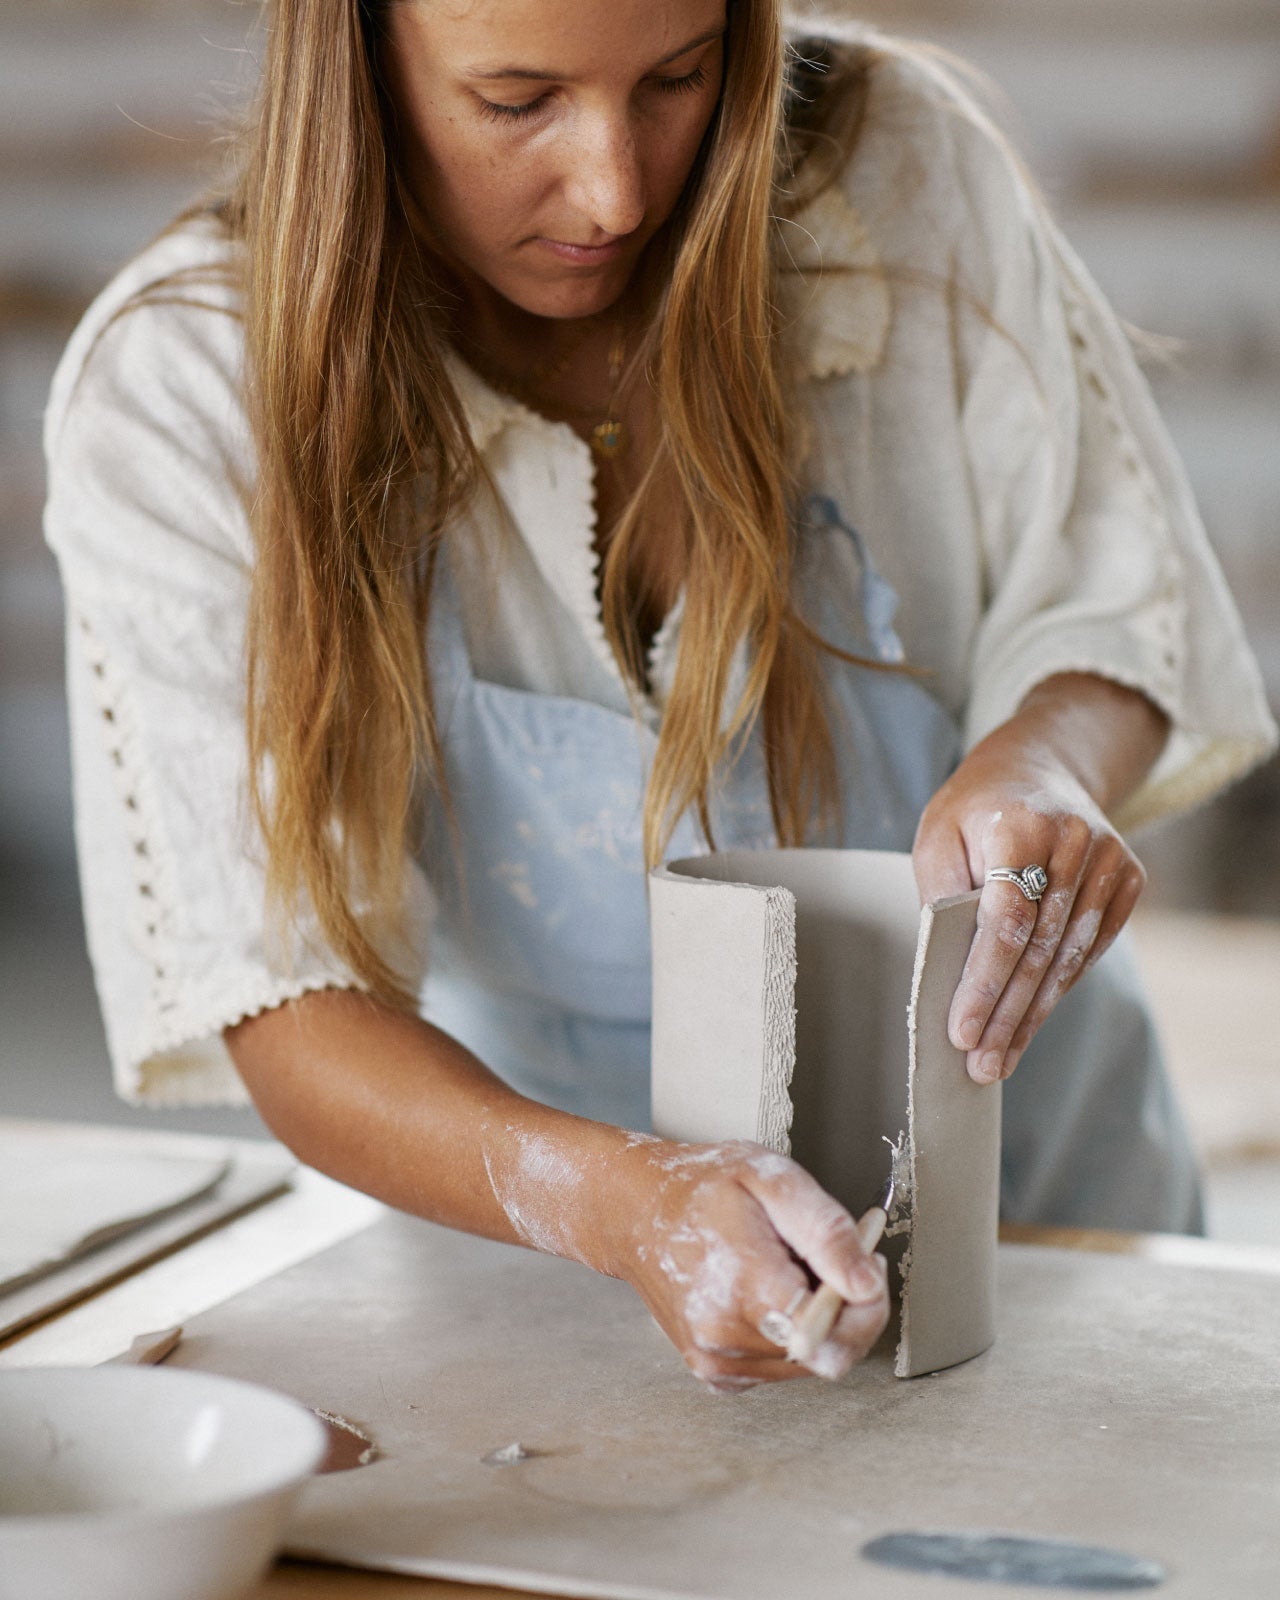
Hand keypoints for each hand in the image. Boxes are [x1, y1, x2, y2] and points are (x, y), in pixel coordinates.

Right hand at [611, 1138, 889, 1389]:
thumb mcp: (771, 1179)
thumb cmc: (703, 1187)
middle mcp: (725, 1339)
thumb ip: (826, 1231)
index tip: (865, 1262)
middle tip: (828, 1258)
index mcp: (743, 1288)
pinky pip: (780, 1368)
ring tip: (788, 1268)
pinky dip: (791, 1335)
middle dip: (846, 1310)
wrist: (634, 1211)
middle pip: (828, 1354)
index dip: (865, 1305)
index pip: (833, 1335)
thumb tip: (867, 1286)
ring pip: (808, 1364)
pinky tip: (768, 1293)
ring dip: (817, 1321)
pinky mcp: (714, 1375)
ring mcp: (716, 1363)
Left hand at [913, 732, 1145, 1084]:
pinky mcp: (1129, 879)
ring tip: (998, 1059)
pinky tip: (1028, 1024)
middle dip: (1005, 1014)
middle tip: (978, 1065)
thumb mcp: (938, 838)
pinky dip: (1057, 990)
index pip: (1006, 918)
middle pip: (1038, 948)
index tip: (960, 1030)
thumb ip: (942, 899)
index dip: (983, 980)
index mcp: (1021, 825)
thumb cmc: (974, 813)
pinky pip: (1089, 950)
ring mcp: (1110, 860)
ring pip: (1068, 958)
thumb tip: (948, 972)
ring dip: (1032, 1015)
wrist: (1038, 770)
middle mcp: (1076, 841)